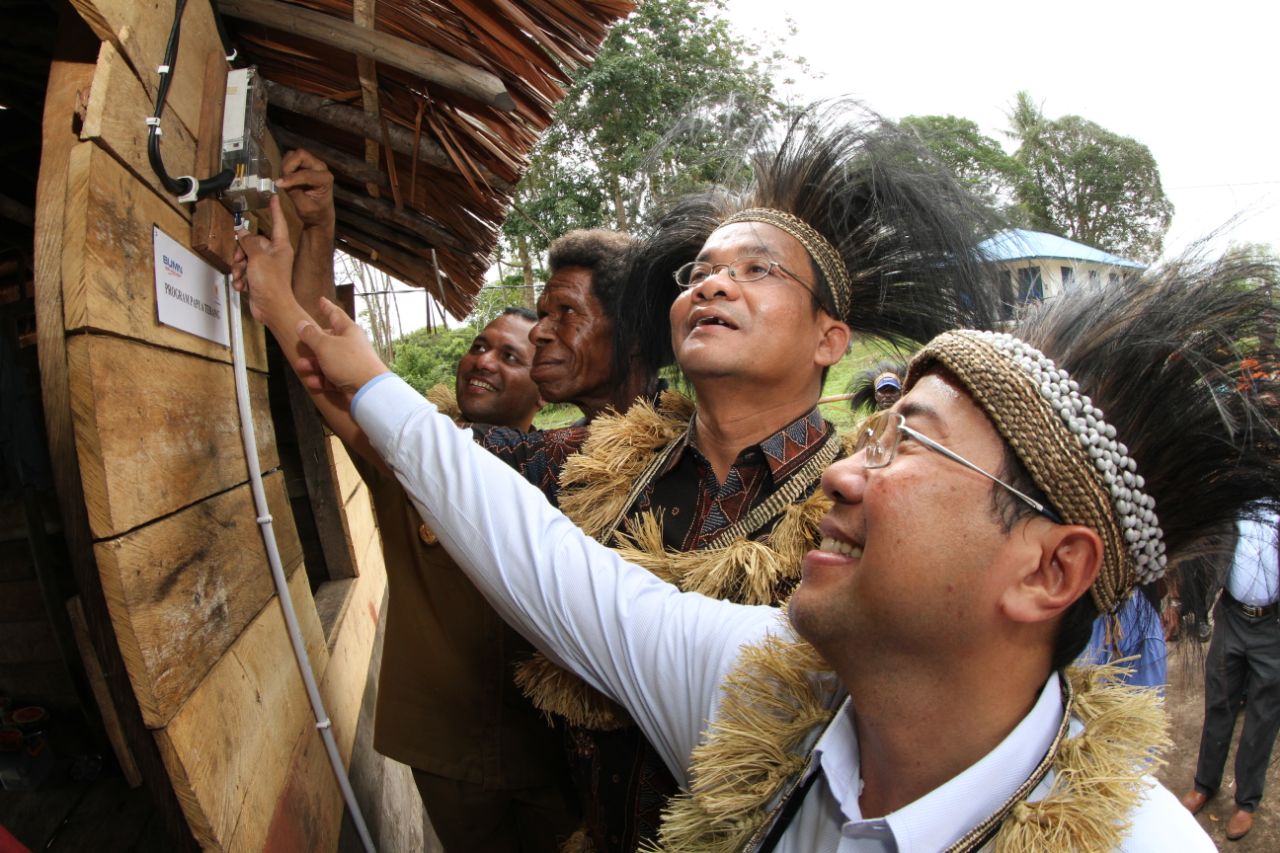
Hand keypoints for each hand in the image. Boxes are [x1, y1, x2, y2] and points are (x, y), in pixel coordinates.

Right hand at [234, 195, 294, 323]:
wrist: (272, 308)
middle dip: (241, 251)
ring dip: (239, 267)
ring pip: (246, 258)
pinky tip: (241, 285)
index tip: (274, 197)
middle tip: (238, 259)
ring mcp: (267, 267)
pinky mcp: (259, 278)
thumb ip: (248, 242)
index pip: (278, 222)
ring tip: (240, 276)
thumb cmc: (271, 283)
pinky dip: (241, 277)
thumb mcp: (257, 257)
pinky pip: (245, 271)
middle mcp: (275, 255)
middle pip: (254, 242)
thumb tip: (242, 232)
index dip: (275, 209)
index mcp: (280, 246)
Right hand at [275, 148, 334, 231]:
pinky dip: (286, 166)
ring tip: (284, 180)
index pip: (306, 174)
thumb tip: (279, 182)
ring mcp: (314, 163)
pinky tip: (286, 177)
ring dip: (286, 165)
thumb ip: (294, 192)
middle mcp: (321, 167)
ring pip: (294, 154)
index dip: (291, 178)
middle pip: (301, 155)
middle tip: (282, 180)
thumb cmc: (314, 213)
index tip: (278, 184)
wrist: (320, 213)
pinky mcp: (306, 163)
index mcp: (326, 179)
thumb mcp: (304, 207)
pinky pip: (291, 158)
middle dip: (288, 166)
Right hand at [295, 297, 388, 395]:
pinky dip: (321, 379)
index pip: (336, 314)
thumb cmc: (348, 361)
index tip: (321, 300)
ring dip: (313, 364)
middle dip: (312, 345)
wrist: (368, 389)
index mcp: (348, 331)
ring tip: (301, 366)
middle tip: (300, 346)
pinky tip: (311, 382)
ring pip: (327, 361)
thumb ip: (311, 335)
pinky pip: (331, 377)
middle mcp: (350, 345)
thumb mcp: (325, 345)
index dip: (327, 307)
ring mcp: (350, 363)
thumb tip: (301, 324)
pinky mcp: (349, 379)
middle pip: (328, 341)